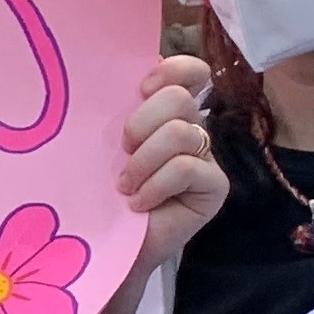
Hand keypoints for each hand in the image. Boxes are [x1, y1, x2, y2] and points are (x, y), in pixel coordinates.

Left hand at [118, 54, 223, 260]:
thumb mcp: (100, 145)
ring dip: (144, 161)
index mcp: (161, 111)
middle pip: (178, 98)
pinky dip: (156, 185)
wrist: (105, 242)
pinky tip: (139, 203)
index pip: (187, 71)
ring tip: (126, 185)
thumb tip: (118, 72)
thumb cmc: (98, 190)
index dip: (170, 71)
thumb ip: (113, 111)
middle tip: (122, 153)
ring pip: (182, 132)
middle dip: (140, 125)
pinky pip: (187, 168)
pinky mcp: (215, 185)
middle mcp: (188, 128)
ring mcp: (205, 156)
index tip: (140, 90)